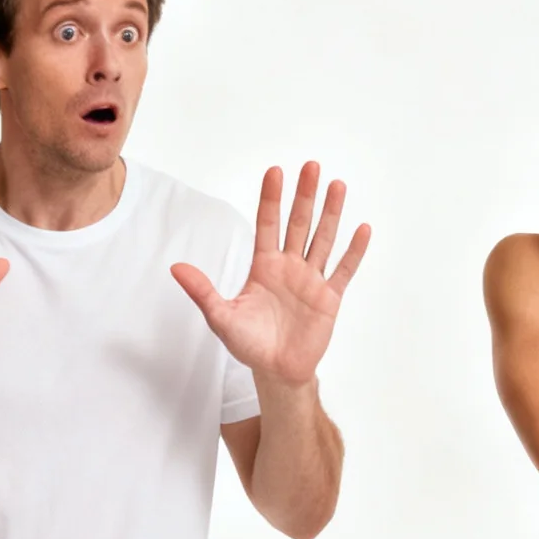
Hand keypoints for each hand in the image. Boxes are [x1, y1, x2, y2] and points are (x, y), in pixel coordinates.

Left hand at [172, 162, 371, 386]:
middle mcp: (289, 267)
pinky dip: (354, 251)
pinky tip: (362, 229)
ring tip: (337, 186)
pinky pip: (343, 270)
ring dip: (331, 213)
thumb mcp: (221, 317)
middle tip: (311, 166)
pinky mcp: (329, 297)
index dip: (271, 199)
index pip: (267, 224)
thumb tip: (176, 268)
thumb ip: (203, 291)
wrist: (276, 371)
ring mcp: (311, 280)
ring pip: (323, 239)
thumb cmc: (249, 344)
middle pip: (298, 224)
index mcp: (264, 267)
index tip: (276, 172)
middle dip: (304, 195)